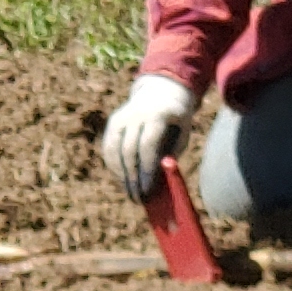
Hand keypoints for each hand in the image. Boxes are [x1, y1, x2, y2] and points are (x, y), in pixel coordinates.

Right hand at [102, 74, 197, 200]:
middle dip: (133, 178)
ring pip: (115, 151)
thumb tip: (160, 180)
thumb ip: (172, 153)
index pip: (147, 146)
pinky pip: (109, 148)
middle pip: (129, 151)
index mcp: (157, 115)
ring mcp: (121, 117)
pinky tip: (122, 180)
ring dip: (121, 176)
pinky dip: (114, 166)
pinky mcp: (113, 122)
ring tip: (130, 193)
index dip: (146, 170)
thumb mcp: (183, 132)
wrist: (162, 91)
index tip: (148, 191)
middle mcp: (135, 115)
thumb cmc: (176, 119)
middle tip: (138, 199)